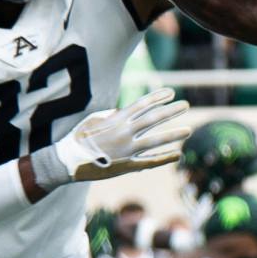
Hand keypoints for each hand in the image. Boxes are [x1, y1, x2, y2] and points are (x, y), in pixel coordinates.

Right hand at [54, 87, 189, 181]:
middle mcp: (124, 132)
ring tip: (188, 130)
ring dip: (173, 134)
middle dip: (171, 110)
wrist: (68, 161)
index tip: (171, 92)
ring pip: (155, 140)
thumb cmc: (78, 138)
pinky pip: (149, 161)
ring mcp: (126, 149)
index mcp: (116, 119)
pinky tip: (177, 154)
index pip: (142, 104)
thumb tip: (121, 112)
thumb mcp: (93, 120)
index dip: (157, 97)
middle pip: (153, 118)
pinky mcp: (126, 165)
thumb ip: (111, 116)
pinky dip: (164, 158)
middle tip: (186, 105)